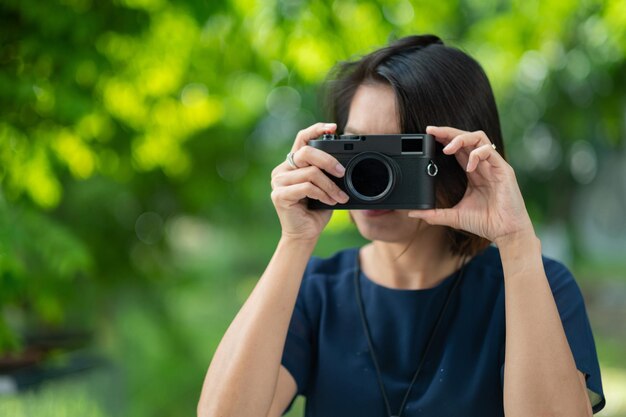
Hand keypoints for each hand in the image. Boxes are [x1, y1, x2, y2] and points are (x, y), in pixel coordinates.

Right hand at [270, 122, 349, 241]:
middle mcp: (282, 170)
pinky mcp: (279, 195)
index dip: (316, 130)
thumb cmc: (315, 210)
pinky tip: (329, 201)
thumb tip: (343, 163)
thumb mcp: (324, 186)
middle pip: (307, 153)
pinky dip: (323, 194)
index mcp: (292, 164)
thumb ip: (326, 172)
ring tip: (340, 197)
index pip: (302, 139)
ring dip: (330, 186)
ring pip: (311, 173)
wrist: (305, 234)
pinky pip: (307, 187)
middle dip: (329, 161)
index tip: (333, 128)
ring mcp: (278, 182)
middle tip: (342, 172)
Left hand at [407, 126, 533, 244]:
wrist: (505, 232)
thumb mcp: (454, 216)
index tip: (428, 135)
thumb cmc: (485, 222)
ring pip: (478, 137)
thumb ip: (434, 214)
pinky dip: (477, 155)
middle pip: (466, 137)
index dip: (444, 139)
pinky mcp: (504, 170)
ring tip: (447, 149)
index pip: (457, 147)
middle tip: (431, 131)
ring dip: (461, 139)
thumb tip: (413, 213)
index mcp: (472, 171)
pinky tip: (468, 166)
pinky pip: (490, 152)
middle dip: (448, 132)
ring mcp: (494, 165)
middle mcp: (483, 165)